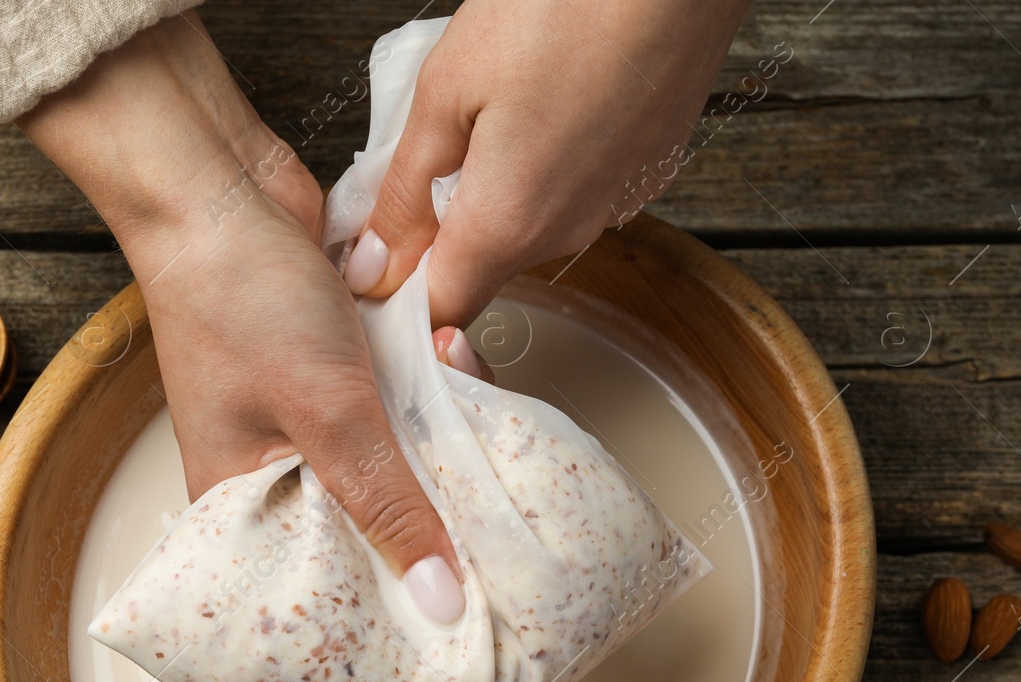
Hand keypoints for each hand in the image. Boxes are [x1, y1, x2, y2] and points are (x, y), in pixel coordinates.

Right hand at [19, 14, 466, 621]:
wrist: (217, 186)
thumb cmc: (238, 300)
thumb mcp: (326, 413)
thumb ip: (387, 502)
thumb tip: (439, 600)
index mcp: (240, 501)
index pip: (325, 582)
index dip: (389, 597)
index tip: (458, 605)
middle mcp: (274, 467)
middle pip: (372, 519)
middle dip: (429, 501)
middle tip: (483, 487)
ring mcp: (311, 414)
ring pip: (396, 453)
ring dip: (438, 424)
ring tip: (458, 377)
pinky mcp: (340, 367)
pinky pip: (401, 398)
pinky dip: (431, 377)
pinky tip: (450, 347)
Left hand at [344, 0, 750, 327]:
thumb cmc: (571, 5)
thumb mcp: (447, 89)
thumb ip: (405, 191)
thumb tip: (374, 264)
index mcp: (509, 224)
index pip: (442, 311)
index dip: (398, 295)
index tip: (373, 257)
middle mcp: (568, 231)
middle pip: (482, 266)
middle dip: (442, 226)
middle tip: (424, 146)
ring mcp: (616, 203)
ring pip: (529, 224)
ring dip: (496, 185)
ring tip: (490, 104)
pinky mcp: (647, 169)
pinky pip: (575, 189)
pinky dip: (547, 160)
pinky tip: (544, 96)